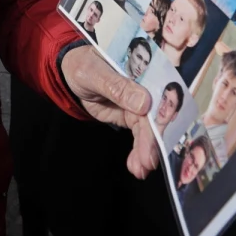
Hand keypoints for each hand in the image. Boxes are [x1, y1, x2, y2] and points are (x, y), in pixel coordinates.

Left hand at [60, 45, 159, 178]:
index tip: (160, 133)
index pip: (161, 89)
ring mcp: (142, 103)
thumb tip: (144, 103)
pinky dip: (140, 152)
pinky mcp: (133, 117)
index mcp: (143, 68)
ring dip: (147, 151)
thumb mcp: (93, 72)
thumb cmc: (81, 65)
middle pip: (158, 115)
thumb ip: (116, 86)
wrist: (71, 74)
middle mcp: (148, 86)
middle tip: (148, 161)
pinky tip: (137, 167)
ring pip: (150, 130)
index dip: (164, 112)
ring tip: (141, 170)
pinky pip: (141, 136)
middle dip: (153, 139)